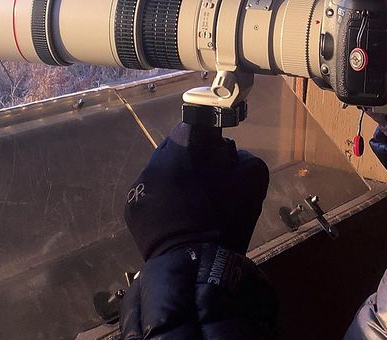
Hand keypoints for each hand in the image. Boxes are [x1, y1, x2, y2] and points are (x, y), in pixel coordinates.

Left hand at [124, 122, 268, 259]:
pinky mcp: (132, 206)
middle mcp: (157, 158)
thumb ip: (243, 156)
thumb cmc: (228, 218)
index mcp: (187, 146)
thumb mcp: (254, 180)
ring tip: (191, 203)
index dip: (209, 135)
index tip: (217, 152)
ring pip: (161, 170)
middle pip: (176, 146)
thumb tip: (229, 156)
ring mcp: (141, 183)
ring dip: (175, 178)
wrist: (196, 264)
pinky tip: (176, 218)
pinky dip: (163, 200)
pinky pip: (150, 193)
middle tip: (208, 180)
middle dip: (191, 157)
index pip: (196, 123)